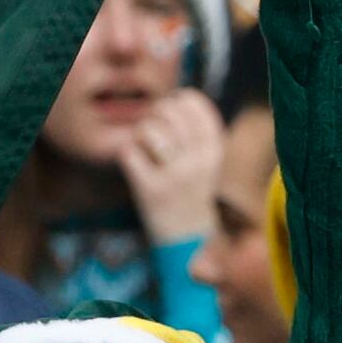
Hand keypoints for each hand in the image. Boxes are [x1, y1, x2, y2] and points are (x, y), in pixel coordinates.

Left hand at [115, 86, 226, 245]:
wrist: (189, 244)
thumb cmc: (191, 195)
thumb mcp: (206, 162)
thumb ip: (196, 133)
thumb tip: (174, 98)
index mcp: (215, 151)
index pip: (197, 106)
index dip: (180, 100)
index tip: (173, 108)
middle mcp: (198, 162)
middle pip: (169, 112)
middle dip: (156, 114)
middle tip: (153, 131)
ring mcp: (174, 177)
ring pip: (148, 129)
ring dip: (140, 134)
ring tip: (143, 148)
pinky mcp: (150, 191)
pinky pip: (128, 152)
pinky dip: (126, 155)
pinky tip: (134, 165)